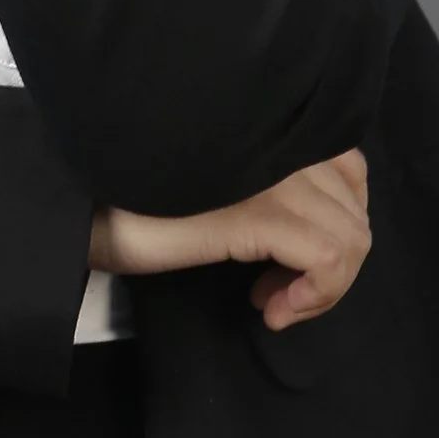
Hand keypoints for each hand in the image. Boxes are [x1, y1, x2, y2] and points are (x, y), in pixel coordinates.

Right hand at [89, 150, 371, 331]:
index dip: (336, 221)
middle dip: (333, 263)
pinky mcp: (258, 214)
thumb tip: (314, 227)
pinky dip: (315, 295)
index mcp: (272, 128)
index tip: (292, 258)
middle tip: (281, 291)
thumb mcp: (220, 186)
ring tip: (275, 301)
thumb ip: (266, 181)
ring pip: (351, 236)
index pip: (348, 167)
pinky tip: (272, 309)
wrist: (84, 208)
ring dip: (324, 286)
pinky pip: (327, 258)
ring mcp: (273, 176)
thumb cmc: (138, 198)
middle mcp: (281, 141)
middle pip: (354, 206)